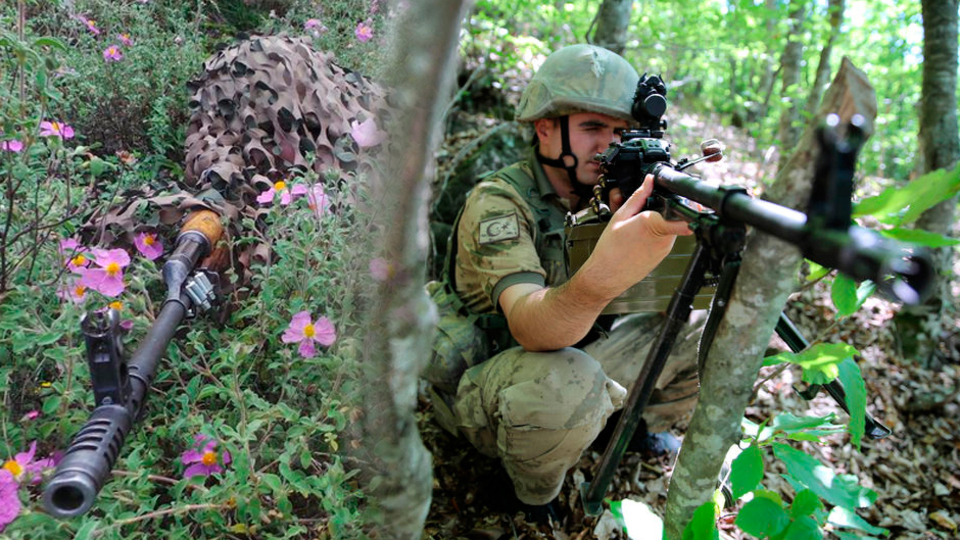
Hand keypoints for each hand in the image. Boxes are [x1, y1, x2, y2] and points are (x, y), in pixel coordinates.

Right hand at [580, 174, 692, 300]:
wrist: (607, 275)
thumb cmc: (610, 249)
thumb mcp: (620, 216)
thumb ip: (638, 197)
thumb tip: (649, 182)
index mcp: (652, 222)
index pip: (683, 213)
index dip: (688, 205)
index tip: (688, 201)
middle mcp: (663, 236)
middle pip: (673, 215)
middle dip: (663, 210)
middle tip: (646, 211)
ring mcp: (665, 248)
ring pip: (670, 226)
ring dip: (659, 222)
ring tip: (638, 228)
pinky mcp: (663, 256)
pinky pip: (665, 238)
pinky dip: (655, 235)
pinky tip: (639, 238)